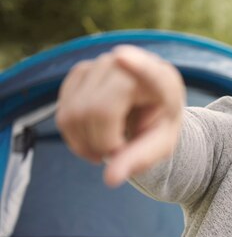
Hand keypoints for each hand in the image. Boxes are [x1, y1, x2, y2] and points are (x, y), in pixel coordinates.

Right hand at [56, 45, 185, 186]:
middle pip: (96, 111)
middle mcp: (128, 64)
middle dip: (102, 145)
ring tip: (109, 149)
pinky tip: (94, 139)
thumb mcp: (160, 145)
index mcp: (161, 80)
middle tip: (119, 155)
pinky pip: (64, 114)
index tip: (122, 57)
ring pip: (73, 114)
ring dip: (86, 145)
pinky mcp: (79, 72)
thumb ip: (140, 159)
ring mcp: (99, 65)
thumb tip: (110, 179)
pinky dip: (75, 137)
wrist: (150, 104)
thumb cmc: (160, 125)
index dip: (136, 66)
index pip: (149, 72)